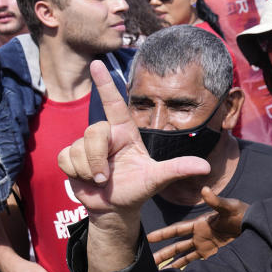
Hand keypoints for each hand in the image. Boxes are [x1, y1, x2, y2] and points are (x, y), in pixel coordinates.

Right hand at [58, 61, 210, 231]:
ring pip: (78, 148)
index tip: (97, 63)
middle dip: (98, 159)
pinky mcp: (70, 156)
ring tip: (100, 180)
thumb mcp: (157, 179)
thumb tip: (205, 166)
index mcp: (125, 132)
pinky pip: (66, 158)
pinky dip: (76, 173)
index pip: (114, 104)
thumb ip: (178, 169)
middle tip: (106, 178)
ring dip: (89, 170)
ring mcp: (86, 144)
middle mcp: (106, 134)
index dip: (105, 84)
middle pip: (94, 132)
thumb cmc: (137, 189)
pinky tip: (86, 179)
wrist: (115, 208)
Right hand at [146, 187, 247, 267]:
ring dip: (171, 262)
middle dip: (162, 252)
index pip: (177, 229)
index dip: (163, 234)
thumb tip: (204, 189)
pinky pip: (195, 262)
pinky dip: (185, 268)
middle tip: (147, 260)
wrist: (255, 227)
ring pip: (183, 256)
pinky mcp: (212, 255)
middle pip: (176, 246)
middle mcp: (199, 236)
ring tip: (158, 271)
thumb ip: (216, 201)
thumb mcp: (229, 207)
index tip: (149, 238)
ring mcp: (204, 246)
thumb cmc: (242, 214)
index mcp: (199, 224)